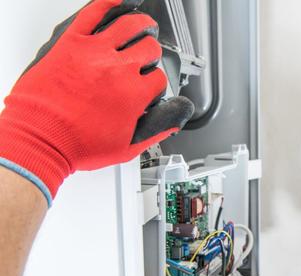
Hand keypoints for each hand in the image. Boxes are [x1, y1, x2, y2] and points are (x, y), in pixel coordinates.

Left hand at [0, 0, 193, 204]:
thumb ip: (155, 132)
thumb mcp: (126, 148)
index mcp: (134, 94)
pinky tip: (117, 1)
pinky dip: (108, 3)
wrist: (40, 138)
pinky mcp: (72, 43)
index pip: (158, 78)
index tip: (149, 86)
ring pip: (129, 25)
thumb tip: (172, 122)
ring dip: (142, 24)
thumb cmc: (77, 144)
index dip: (156, 83)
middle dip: (152, 53)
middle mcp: (118, 69)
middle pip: (149, 48)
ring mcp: (95, 52)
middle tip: (148, 56)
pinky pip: (93, 13)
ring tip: (144, 25)